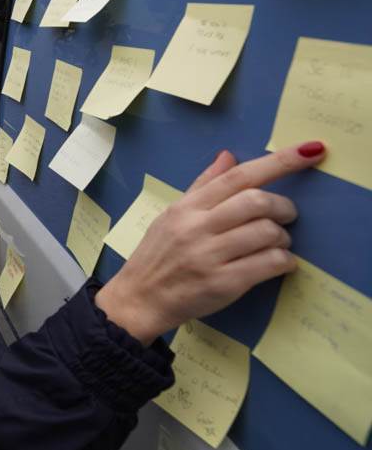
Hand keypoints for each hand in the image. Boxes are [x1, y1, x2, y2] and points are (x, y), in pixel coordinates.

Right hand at [95, 142, 325, 345]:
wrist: (139, 298)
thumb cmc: (158, 256)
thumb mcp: (173, 215)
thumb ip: (203, 186)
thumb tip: (229, 156)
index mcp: (187, 208)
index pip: (237, 177)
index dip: (279, 161)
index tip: (310, 150)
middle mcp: (197, 227)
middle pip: (256, 201)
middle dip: (284, 207)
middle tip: (286, 216)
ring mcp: (209, 256)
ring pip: (267, 232)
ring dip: (283, 237)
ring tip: (277, 243)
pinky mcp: (223, 283)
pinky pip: (269, 263)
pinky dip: (284, 261)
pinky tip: (280, 263)